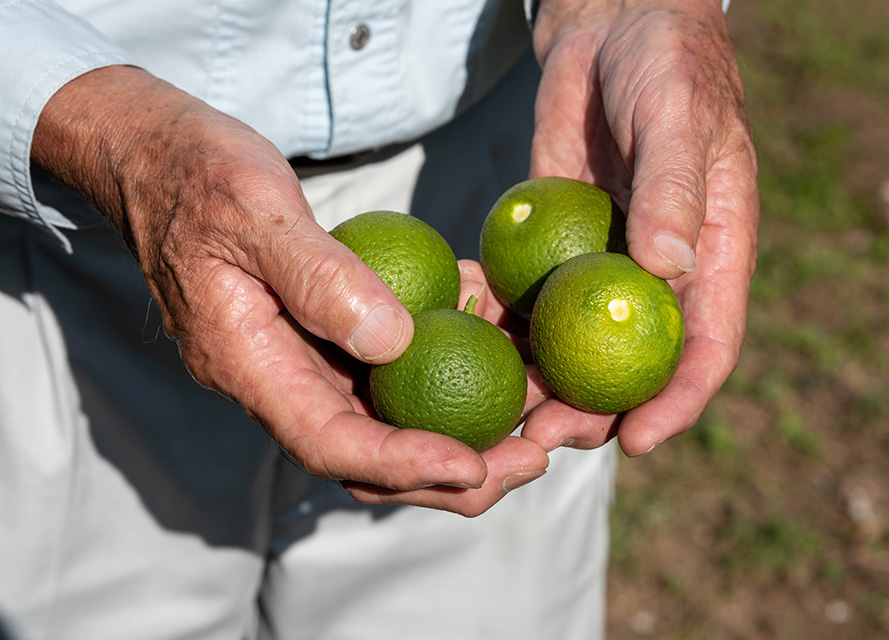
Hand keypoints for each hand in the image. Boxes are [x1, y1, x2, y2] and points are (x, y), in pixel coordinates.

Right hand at [32, 65, 547, 515]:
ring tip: (544, 414)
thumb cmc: (199, 176)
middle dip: (456, 473)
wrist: (162, 159)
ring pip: (395, 418)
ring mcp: (308, 361)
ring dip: (471, 424)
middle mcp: (284, 380)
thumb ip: (317, 277)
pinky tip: (504, 330)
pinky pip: (398, 364)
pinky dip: (455, 354)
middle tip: (534, 458)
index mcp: (252, 367)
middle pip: (373, 457)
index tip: (477, 466)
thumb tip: (397, 341)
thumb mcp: (253, 212)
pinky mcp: (331, 334)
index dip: (405, 464)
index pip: (332, 444)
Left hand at [520, 0, 760, 453]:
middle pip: (631, 362)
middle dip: (594, 410)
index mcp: (713, 255)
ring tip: (499, 410)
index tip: (637, 443)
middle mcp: (658, 272)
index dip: (676, 403)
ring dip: (541, 381)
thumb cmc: (665, 63)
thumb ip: (673, 190)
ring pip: (575, 340)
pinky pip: (531, 294)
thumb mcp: (676, 118)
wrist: (612, 24)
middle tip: (545, 436)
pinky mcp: (555, 244)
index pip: (705, 347)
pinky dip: (505, 321)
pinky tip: (471, 339)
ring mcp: (603, 261)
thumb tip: (669, 271)